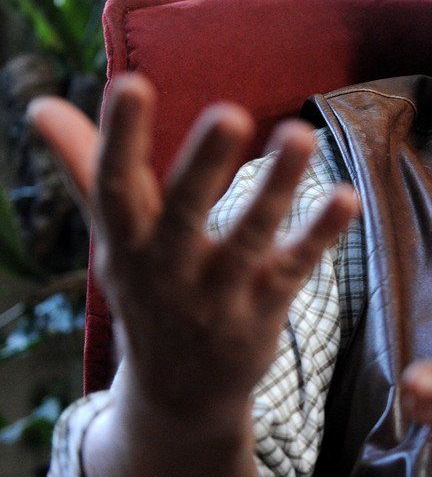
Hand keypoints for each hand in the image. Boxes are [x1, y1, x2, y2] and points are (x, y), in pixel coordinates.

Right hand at [29, 74, 357, 420]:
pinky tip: (347, 197)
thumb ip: (86, 168)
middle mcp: (167, 267)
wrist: (176, 394)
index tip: (129, 82)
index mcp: (126, 242)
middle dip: (204, 164)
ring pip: (250, 237)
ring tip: (302, 133)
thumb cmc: (147, 289)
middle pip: (183, 213)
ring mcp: (218, 293)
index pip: (115, 186)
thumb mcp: (114, 236)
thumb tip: (40, 105)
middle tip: (229, 113)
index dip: (119, 137)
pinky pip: (294, 267)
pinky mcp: (263, 309)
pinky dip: (320, 234)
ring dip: (276, 187)